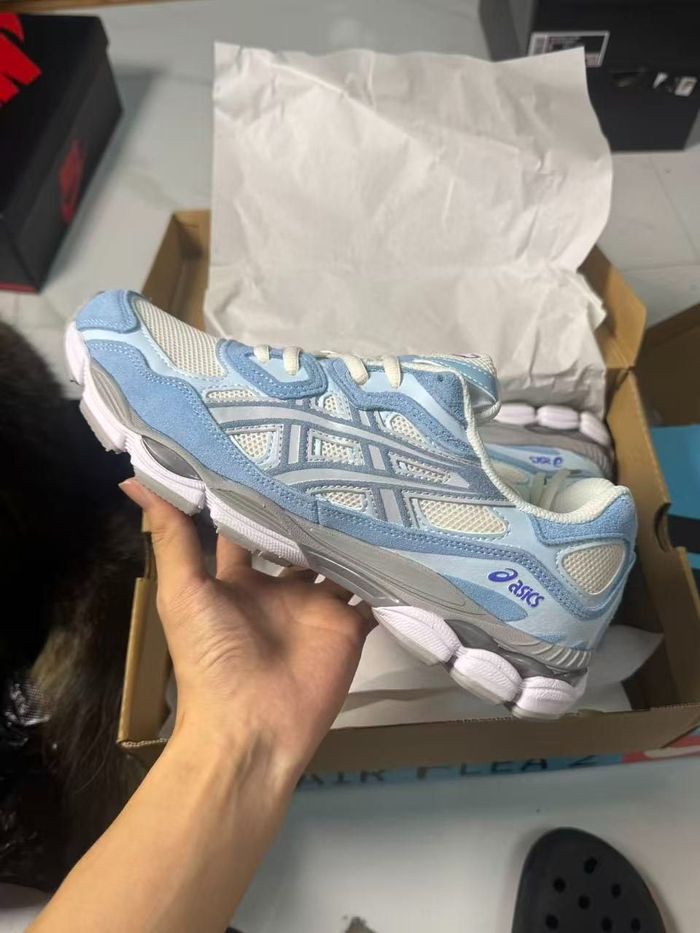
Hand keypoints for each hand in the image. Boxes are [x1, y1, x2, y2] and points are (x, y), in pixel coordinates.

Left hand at [121, 479, 372, 780]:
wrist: (252, 727)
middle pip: (298, 539)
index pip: (248, 526)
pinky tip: (401, 537)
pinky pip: (371, 593)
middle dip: (312, 508)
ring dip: (351, 533)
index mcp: (238, 579)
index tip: (272, 449)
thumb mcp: (184, 591)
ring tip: (373, 487)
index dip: (256, 494)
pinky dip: (385, 572)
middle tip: (335, 460)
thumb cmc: (211, 658)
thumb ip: (171, 536)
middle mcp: (279, 588)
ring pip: (338, 560)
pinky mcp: (348, 626)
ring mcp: (317, 606)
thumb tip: (135, 478)